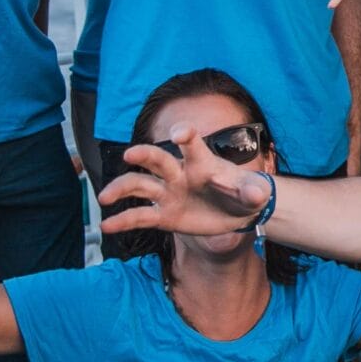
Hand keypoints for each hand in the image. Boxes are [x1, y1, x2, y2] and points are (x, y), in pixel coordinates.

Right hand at [97, 127, 271, 236]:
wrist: (239, 211)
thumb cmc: (246, 192)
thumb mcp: (255, 192)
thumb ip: (254, 190)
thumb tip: (255, 193)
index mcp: (202, 161)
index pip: (192, 144)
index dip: (186, 136)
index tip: (180, 134)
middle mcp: (179, 173)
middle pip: (157, 160)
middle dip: (144, 155)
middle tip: (129, 155)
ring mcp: (169, 193)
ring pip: (140, 186)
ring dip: (121, 189)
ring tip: (104, 198)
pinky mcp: (165, 215)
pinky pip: (141, 216)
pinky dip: (123, 221)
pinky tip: (106, 226)